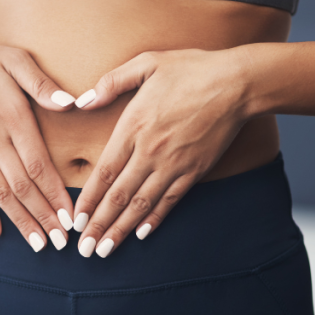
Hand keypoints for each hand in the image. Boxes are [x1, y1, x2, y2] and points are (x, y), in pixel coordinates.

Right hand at [0, 35, 77, 251]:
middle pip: (23, 186)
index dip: (56, 193)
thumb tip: (71, 102)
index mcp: (13, 117)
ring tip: (40, 244)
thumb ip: (42, 84)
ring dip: (21, 221)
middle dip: (45, 217)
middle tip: (64, 242)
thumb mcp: (13, 60)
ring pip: (1, 194)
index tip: (71, 216)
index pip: (39, 164)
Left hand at [70, 48, 251, 257]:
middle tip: (84, 249)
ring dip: (122, 230)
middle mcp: (151, 151)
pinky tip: (140, 233)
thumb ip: (112, 82)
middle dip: (100, 225)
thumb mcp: (146, 63)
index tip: (76, 220)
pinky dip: (154, 219)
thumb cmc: (190, 69)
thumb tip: (84, 100)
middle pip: (119, 195)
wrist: (237, 84)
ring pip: (142, 204)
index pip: (105, 171)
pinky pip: (170, 201)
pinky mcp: (195, 170)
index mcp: (134, 126)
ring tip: (105, 251)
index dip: (89, 199)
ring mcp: (174, 164)